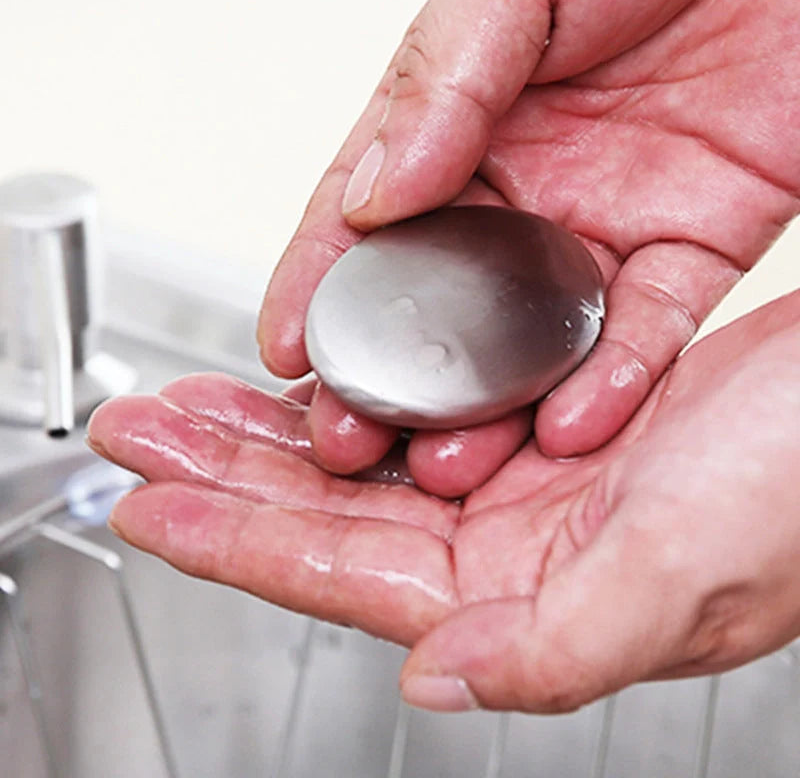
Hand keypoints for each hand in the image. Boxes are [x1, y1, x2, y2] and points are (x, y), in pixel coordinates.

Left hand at [89, 289, 799, 711]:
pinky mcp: (540, 422)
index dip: (231, 543)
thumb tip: (437, 678)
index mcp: (528, 593)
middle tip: (143, 434)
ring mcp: (521, 480)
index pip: (340, 574)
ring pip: (362, 458)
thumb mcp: (688, 571)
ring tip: (196, 404)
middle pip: (328, 511)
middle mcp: (510, 541)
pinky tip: (312, 380)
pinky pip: (417, 411)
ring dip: (274, 429)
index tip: (147, 509)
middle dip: (224, 472)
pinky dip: (356, 392)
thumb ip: (561, 647)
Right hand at [258, 0, 799, 491]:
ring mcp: (602, 229)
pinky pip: (647, 333)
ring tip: (450, 461)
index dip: (319, 284)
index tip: (285, 348)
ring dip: (493, 408)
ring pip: (534, 340)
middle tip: (352, 435)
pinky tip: (567, 426)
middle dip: (394, 376)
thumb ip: (440, 84)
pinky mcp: (689, 251)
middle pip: (442, 302)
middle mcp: (523, 190)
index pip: (368, 217)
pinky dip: (612, 383)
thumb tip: (372, 195)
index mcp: (460, 124)